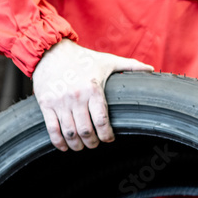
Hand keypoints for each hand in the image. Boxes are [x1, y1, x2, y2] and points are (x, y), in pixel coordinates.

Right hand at [32, 39, 153, 150]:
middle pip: (86, 131)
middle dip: (93, 142)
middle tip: (96, 143)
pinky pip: (52, 129)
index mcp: (93, 88)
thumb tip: (152, 70)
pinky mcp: (45, 104)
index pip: (102, 120)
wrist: (50, 51)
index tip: (109, 139)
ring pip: (70, 133)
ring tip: (82, 146)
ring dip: (77, 145)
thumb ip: (130, 66)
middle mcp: (76, 97)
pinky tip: (65, 147)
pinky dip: (58, 142)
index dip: (107, 135)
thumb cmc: (82, 58)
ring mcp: (59, 102)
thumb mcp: (108, 60)